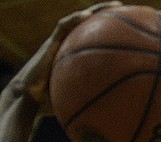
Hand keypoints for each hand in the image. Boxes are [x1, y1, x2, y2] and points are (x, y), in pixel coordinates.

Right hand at [7, 1, 122, 112]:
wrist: (28, 99)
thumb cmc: (52, 103)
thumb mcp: (80, 100)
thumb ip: (97, 100)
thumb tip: (121, 113)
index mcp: (77, 57)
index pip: (97, 40)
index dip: (113, 33)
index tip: (132, 30)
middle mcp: (70, 46)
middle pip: (91, 26)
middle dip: (109, 16)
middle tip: (126, 11)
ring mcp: (60, 42)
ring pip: (79, 20)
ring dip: (96, 11)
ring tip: (114, 6)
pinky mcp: (49, 43)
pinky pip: (63, 26)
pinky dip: (74, 19)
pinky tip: (87, 15)